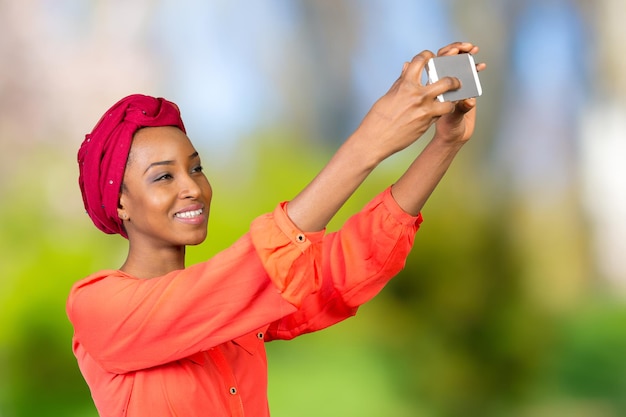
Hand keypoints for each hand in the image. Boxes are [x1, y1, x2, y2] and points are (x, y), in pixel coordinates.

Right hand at [352, 48, 461, 164]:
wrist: (375, 140)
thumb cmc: (378, 119)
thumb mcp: (388, 96)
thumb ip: (401, 80)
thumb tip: (407, 67)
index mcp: (406, 85)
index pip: (421, 60)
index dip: (428, 56)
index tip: (430, 58)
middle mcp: (418, 96)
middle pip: (445, 81)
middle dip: (453, 79)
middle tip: (454, 81)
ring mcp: (425, 111)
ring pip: (449, 101)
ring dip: (451, 99)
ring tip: (450, 99)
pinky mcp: (427, 124)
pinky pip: (441, 114)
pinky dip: (442, 111)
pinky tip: (440, 110)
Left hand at [433, 42, 486, 145]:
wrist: (451, 136)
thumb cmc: (446, 128)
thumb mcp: (452, 119)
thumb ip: (460, 109)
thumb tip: (469, 100)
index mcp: (432, 86)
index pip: (436, 63)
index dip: (445, 54)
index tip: (455, 51)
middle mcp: (441, 82)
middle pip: (446, 59)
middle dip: (457, 49)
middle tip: (468, 47)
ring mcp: (452, 84)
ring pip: (457, 64)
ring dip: (465, 55)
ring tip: (474, 50)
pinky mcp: (462, 88)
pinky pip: (467, 74)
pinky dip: (474, 68)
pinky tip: (481, 66)